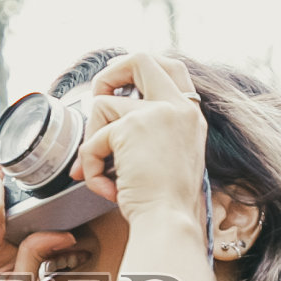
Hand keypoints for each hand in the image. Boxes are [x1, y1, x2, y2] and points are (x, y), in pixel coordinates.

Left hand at [68, 52, 206, 224]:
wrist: (169, 222)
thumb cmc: (169, 205)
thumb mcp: (171, 159)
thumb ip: (153, 134)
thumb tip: (112, 124)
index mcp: (190, 116)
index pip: (172, 69)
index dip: (142, 70)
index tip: (123, 86)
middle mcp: (178, 108)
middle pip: (140, 59)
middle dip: (110, 74)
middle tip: (98, 99)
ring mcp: (155, 113)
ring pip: (102, 104)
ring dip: (93, 140)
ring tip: (104, 172)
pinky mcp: (130, 126)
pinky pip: (92, 139)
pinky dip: (90, 165)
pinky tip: (107, 187)